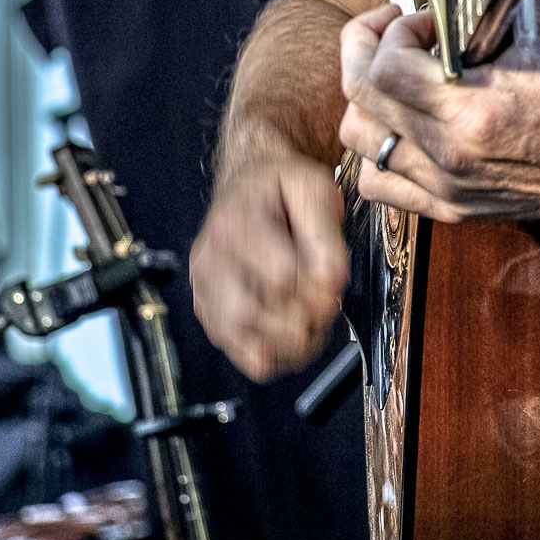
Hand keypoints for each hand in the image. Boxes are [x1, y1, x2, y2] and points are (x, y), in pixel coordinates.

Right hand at [190, 152, 348, 379]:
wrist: (248, 185)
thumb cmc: (280, 189)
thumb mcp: (312, 190)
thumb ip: (325, 235)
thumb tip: (331, 282)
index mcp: (236, 223)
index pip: (279, 275)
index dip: (317, 288)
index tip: (334, 282)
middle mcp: (211, 258)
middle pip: (252, 313)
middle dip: (302, 318)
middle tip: (325, 305)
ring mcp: (205, 288)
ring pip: (243, 340)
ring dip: (290, 343)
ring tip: (313, 323)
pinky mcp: (209, 311)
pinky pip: (241, 352)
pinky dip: (275, 354)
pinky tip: (292, 335)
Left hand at [338, 0, 539, 228]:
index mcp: (475, 110)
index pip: (384, 68)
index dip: (392, 31)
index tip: (423, 19)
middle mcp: (453, 155)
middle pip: (359, 101)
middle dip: (365, 50)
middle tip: (392, 30)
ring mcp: (449, 187)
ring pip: (360, 141)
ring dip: (369, 99)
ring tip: (399, 76)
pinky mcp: (455, 207)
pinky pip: (380, 184)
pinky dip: (378, 149)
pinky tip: (404, 125)